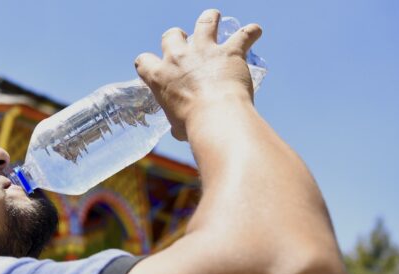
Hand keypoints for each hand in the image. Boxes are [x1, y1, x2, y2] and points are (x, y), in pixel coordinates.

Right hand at [135, 9, 261, 140]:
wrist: (216, 117)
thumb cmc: (193, 126)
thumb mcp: (177, 126)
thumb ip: (178, 122)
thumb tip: (182, 130)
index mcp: (160, 77)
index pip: (143, 61)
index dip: (147, 62)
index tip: (154, 66)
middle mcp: (179, 58)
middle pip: (171, 35)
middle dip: (177, 37)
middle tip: (186, 46)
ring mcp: (205, 51)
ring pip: (205, 22)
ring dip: (210, 19)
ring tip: (214, 19)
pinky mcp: (230, 52)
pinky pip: (244, 34)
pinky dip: (251, 32)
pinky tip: (255, 32)